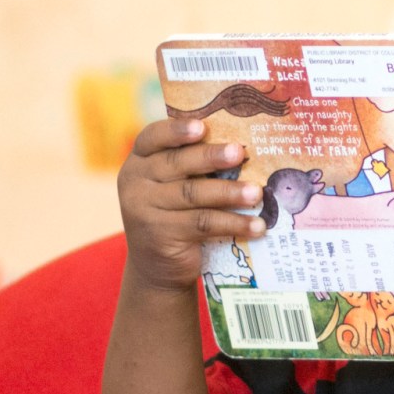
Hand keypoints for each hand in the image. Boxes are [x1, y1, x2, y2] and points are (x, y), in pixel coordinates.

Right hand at [117, 117, 262, 292]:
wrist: (157, 266)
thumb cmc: (175, 215)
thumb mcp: (173, 186)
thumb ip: (191, 166)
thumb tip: (240, 148)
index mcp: (139, 161)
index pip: (152, 137)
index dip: (177, 130)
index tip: (202, 127)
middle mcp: (136, 182)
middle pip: (176, 164)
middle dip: (211, 157)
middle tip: (240, 153)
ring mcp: (144, 209)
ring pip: (193, 194)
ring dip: (229, 192)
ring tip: (257, 192)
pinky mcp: (161, 235)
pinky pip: (203, 224)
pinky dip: (233, 223)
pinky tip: (257, 225)